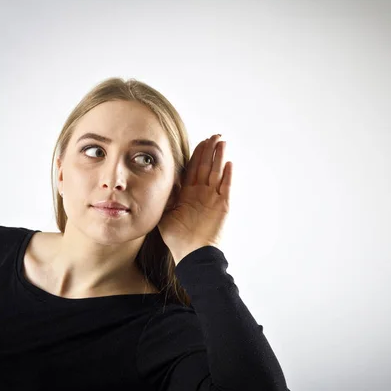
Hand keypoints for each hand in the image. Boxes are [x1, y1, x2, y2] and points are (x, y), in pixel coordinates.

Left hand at [157, 134, 232, 261]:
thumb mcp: (165, 214)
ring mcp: (213, 198)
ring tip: (222, 142)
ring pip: (217, 172)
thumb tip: (161, 180)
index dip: (197, 154)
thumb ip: (165, 197)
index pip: (193, 168)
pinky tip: (229, 163)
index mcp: (188, 193)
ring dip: (219, 157)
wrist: (191, 254)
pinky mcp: (223, 206)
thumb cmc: (177, 238)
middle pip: (206, 166)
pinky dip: (228, 175)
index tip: (200, 141)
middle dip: (210, 150)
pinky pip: (227, 187)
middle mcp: (202, 193)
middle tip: (214, 135)